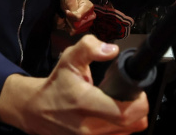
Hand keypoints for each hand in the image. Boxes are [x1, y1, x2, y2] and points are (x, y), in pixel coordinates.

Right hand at [0, 36, 149, 134]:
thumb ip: (89, 48)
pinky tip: (112, 115)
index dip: (138, 101)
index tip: (134, 89)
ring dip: (129, 118)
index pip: (125, 112)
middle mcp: (88, 127)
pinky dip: (120, 127)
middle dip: (136, 107)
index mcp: (84, 103)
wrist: (37, 110)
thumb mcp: (69, 58)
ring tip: (118, 104)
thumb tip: (111, 50)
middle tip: (126, 94)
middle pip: (133, 124)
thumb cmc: (57, 84)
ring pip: (128, 133)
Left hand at [60, 0, 94, 34]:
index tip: (66, 11)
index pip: (78, 17)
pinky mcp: (84, 28)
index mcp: (89, 7)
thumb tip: (74, 17)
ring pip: (75, 30)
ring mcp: (88, 23)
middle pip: (77, 25)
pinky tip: (69, 22)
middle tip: (67, 14)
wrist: (70, 2)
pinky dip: (69, 28)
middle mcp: (91, 17)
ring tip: (68, 17)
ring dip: (69, 24)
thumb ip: (72, 8)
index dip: (70, 16)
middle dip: (69, 21)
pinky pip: (75, 32)